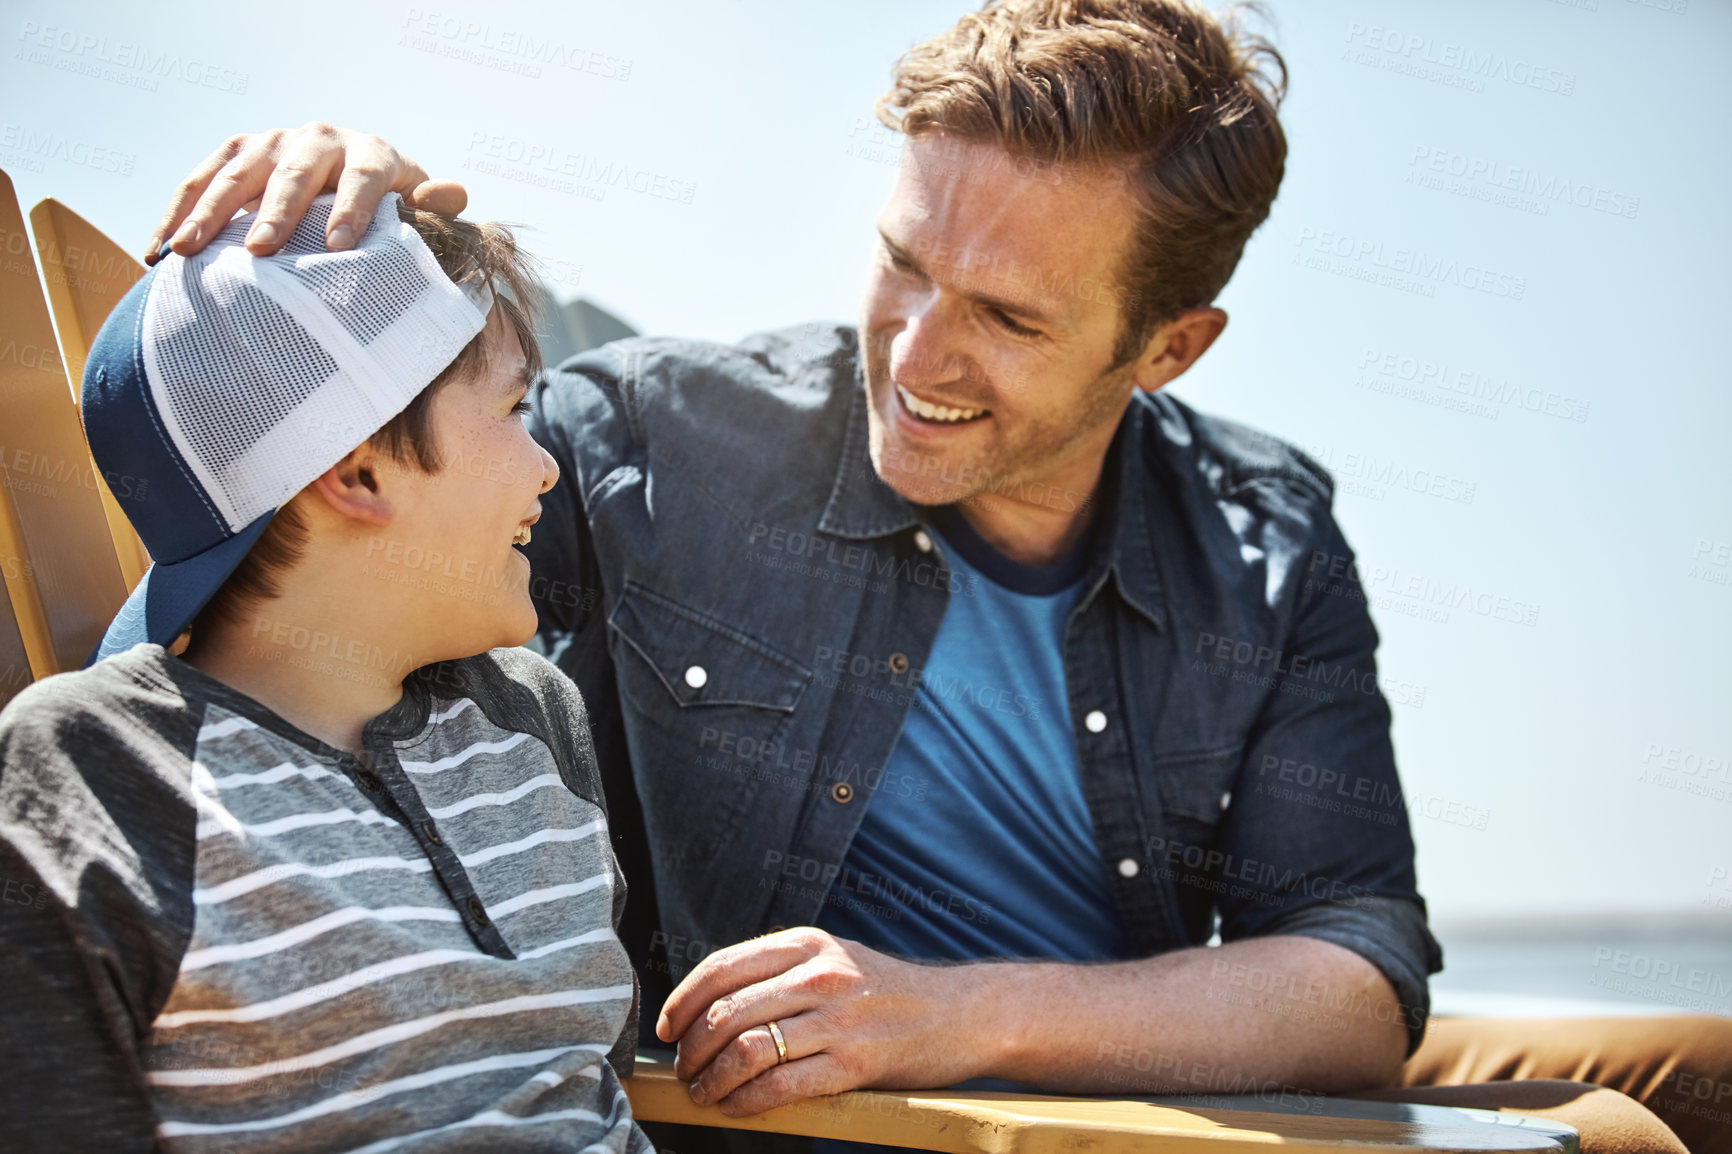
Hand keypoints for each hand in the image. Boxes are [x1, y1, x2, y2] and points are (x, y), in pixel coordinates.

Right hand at [145, 121, 467, 263]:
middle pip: (294, 174)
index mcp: (370, 154)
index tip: (339, 249)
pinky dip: (176, 213)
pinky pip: (200, 180)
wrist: (349, 178)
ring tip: (187, 252)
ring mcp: (271, 141)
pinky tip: (158, 250)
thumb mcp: (418, 206)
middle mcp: (319, 139)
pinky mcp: (236, 151)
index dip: (353, 209)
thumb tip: (450, 194)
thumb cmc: (389, 207)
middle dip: (276, 213)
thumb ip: (435, 205)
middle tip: (262, 251)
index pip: (364, 177)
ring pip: (236, 174)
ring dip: (209, 213)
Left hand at [655, 928, 995, 1115]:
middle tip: (683, 1070)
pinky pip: (780, 1086)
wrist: (961, 1013)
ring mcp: (838, 1018)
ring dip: (711, 1079)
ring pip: (746, 1050)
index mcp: (807, 944)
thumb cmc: (889, 992)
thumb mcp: (835, 959)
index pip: (722, 968)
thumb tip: (712, 1005)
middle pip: (727, 1012)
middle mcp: (819, 974)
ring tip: (703, 1093)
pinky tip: (736, 1108)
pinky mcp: (854, 1063)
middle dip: (691, 1049)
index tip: (666, 1029)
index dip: (682, 1002)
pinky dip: (745, 1102)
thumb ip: (781, 972)